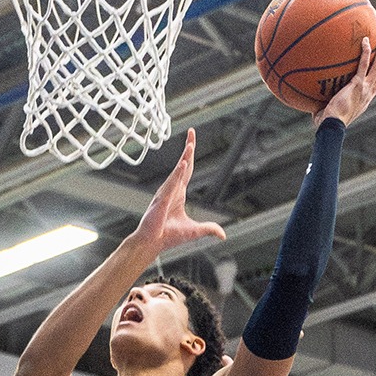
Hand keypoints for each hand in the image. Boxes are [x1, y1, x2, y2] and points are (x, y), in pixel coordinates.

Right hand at [130, 130, 225, 254]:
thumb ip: (208, 229)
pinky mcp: (161, 200)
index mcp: (179, 192)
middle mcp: (172, 189)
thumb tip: (222, 235)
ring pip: (177, 171)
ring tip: (191, 145)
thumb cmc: (168, 236)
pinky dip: (177, 174)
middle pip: (183, 163)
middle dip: (188, 147)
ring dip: (185, 157)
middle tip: (192, 131)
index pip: (187, 169)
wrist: (152, 244)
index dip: (190, 154)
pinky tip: (183, 164)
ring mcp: (166, 193)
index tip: (192, 140)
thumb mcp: (194, 231)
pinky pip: (171, 184)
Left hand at [317, 39, 375, 127]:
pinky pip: (364, 65)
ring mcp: (366, 89)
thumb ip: (325, 102)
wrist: (332, 126)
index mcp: (365, 99)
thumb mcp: (330, 110)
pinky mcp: (358, 85)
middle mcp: (369, 93)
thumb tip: (311, 99)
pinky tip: (365, 41)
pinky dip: (366, 52)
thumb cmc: (328, 123)